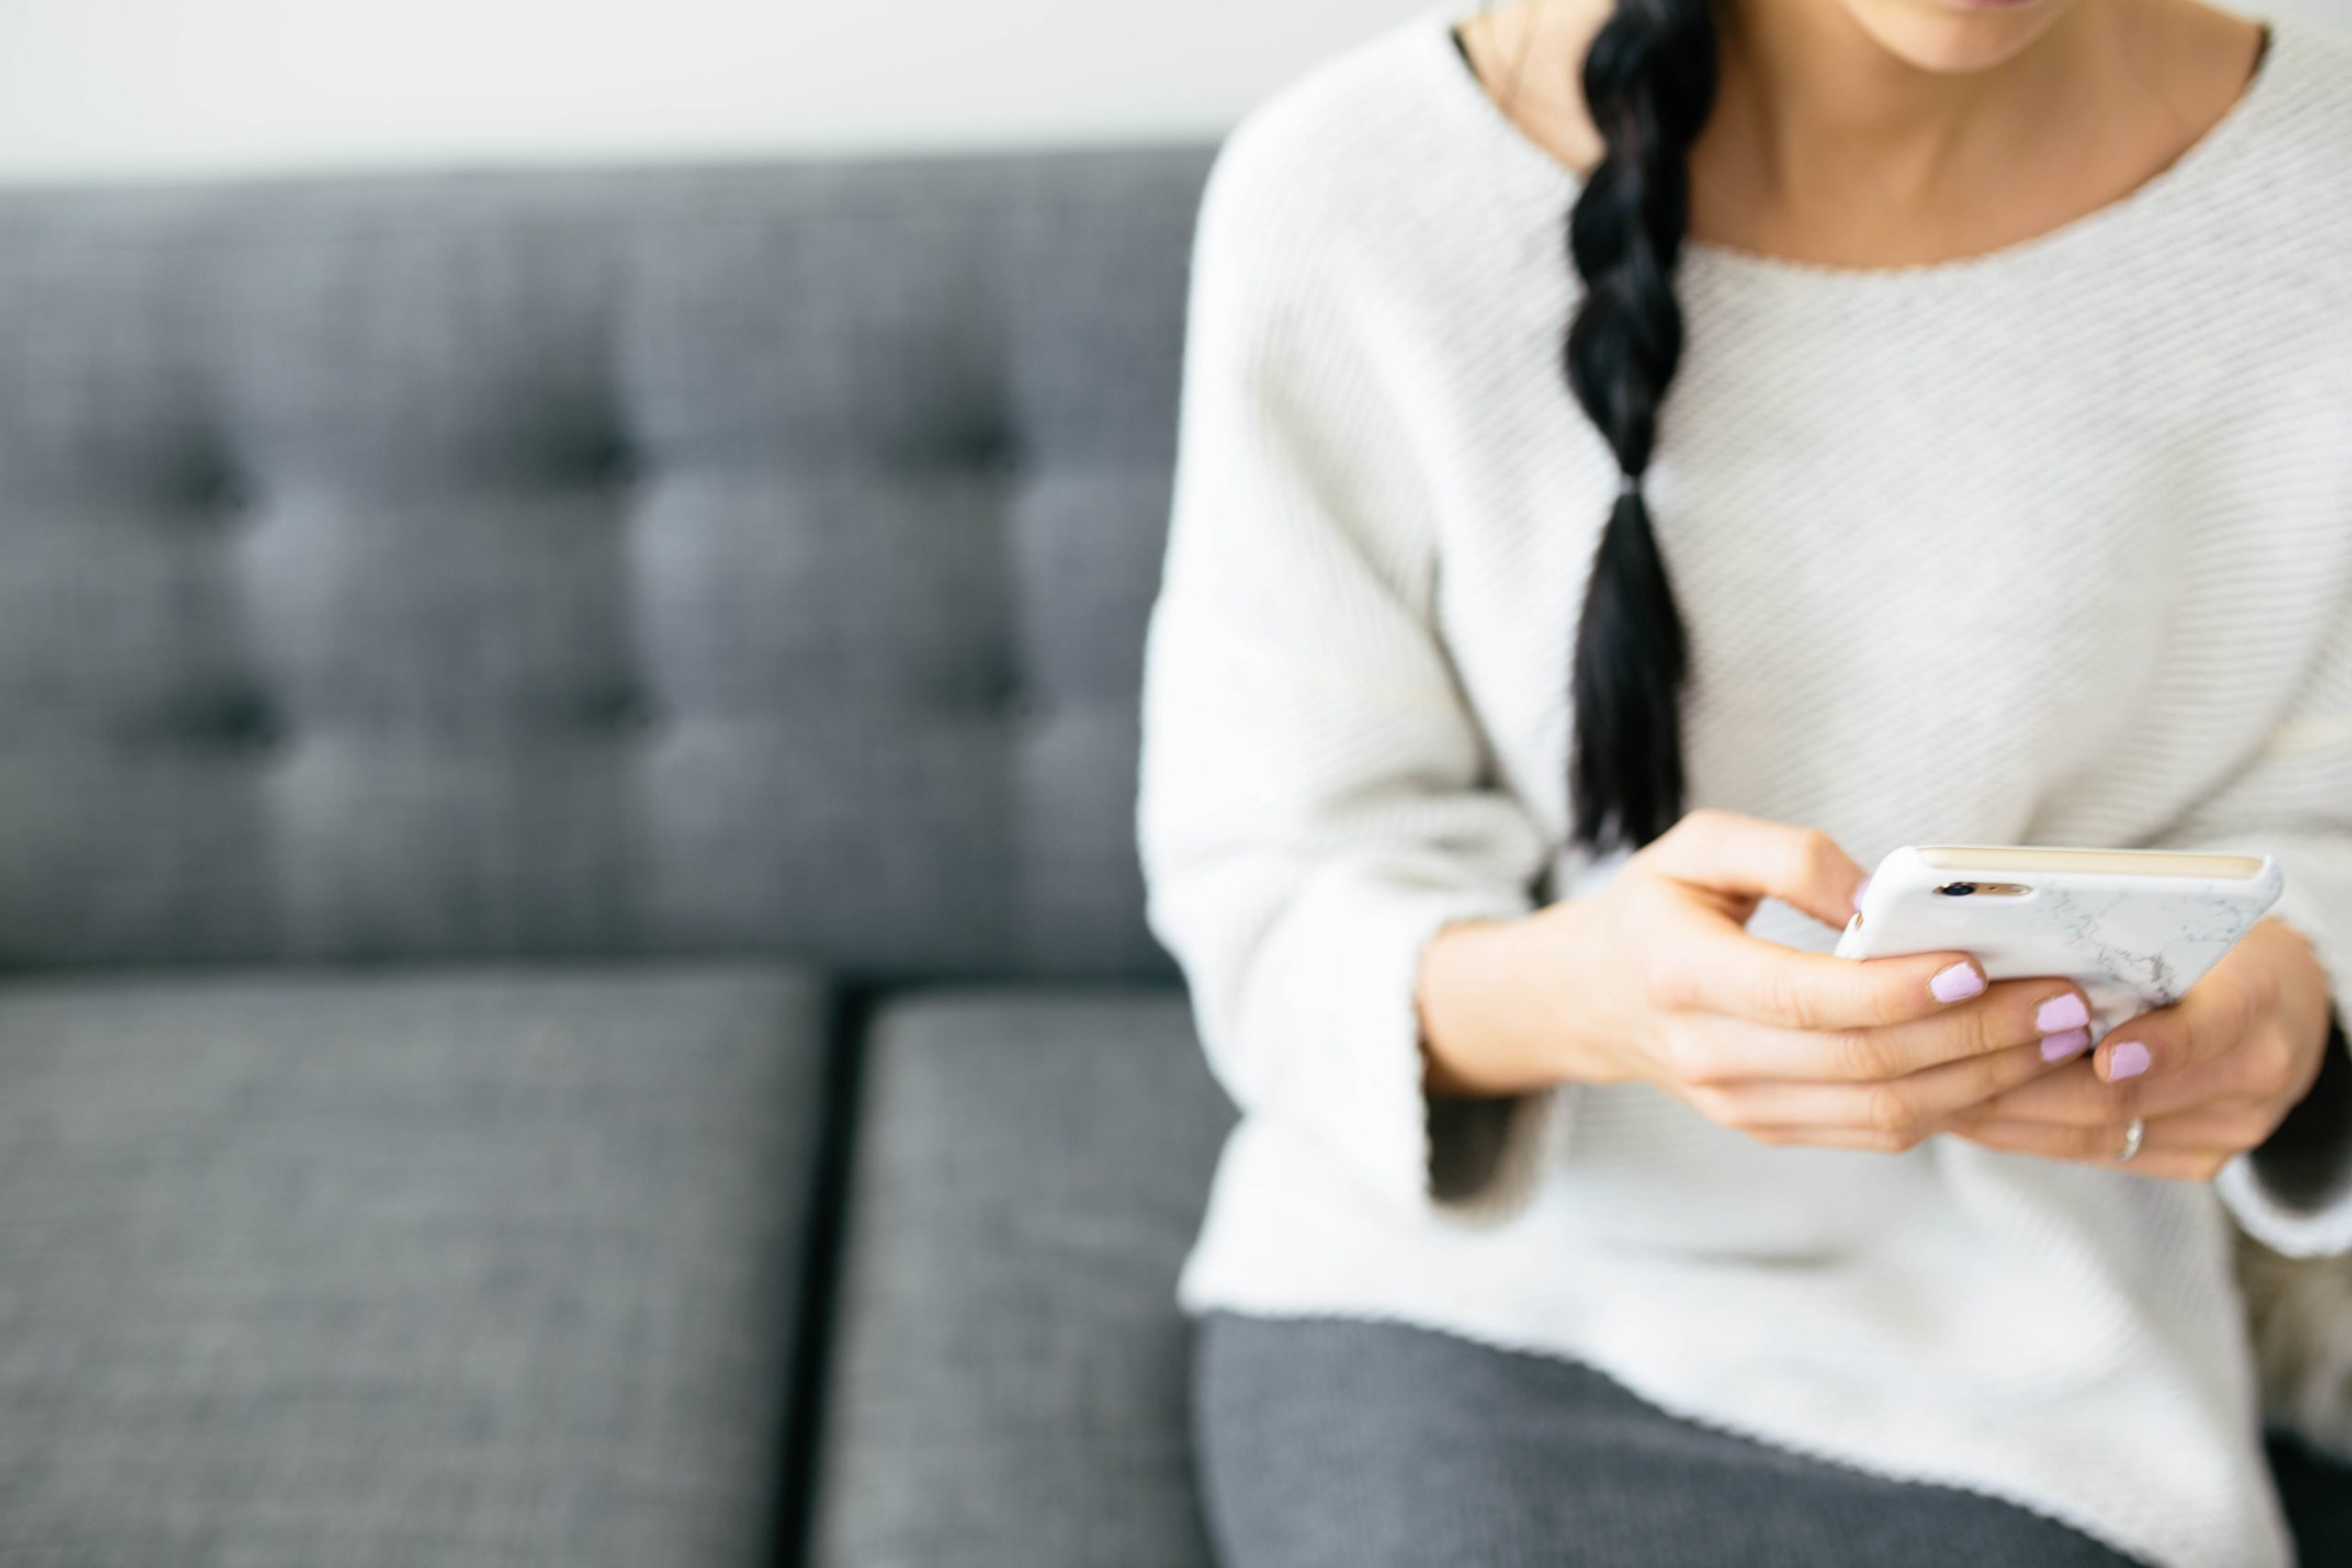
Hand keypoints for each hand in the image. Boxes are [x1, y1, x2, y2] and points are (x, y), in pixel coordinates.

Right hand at [1429, 809, 2096, 1153]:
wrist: (1588, 1000)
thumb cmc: (1654, 909)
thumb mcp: (1696, 845)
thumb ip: (1786, 854)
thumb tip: (1879, 896)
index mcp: (1681, 977)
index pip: (1806, 999)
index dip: (1898, 989)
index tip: (1976, 960)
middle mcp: (1708, 1057)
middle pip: (1864, 1066)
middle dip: (1976, 1037)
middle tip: (2060, 1000)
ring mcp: (1740, 1107)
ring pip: (1883, 1114)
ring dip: (1983, 1081)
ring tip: (2055, 1035)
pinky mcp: (1771, 1130)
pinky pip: (1877, 1132)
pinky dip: (1954, 1105)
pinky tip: (2006, 1065)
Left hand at [1933, 918, 2335, 1179]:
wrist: (2280, 1004)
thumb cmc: (2206, 946)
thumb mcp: (2184, 925)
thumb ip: (2121, 940)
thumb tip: (2012, 946)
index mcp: (2256, 997)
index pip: (2213, 1024)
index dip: (2159, 1045)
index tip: (2107, 1052)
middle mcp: (2256, 1073)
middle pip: (2129, 1095)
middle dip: (2028, 1083)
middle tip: (1950, 1068)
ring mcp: (2231, 1127)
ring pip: (2103, 1135)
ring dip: (2011, 1115)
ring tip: (1937, 1091)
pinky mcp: (2202, 1159)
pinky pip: (2102, 1155)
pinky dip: (2029, 1133)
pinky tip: (1972, 1115)